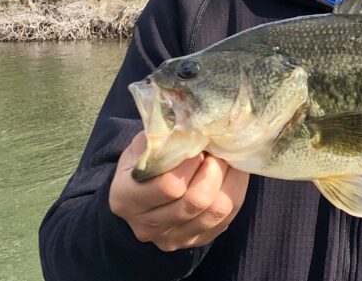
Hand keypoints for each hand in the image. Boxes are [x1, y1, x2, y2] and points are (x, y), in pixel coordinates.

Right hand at [109, 132, 248, 251]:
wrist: (137, 200)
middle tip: (217, 151)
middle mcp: (146, 226)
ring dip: (229, 180)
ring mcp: (172, 238)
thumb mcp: (141, 147)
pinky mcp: (194, 242)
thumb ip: (160, 136)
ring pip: (216, 212)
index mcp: (126, 199)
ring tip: (227, 159)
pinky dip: (235, 192)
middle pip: (196, 202)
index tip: (197, 145)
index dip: (190, 163)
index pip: (169, 186)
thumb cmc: (141, 165)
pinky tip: (232, 174)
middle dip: (215, 170)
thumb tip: (191, 118)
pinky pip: (227, 219)